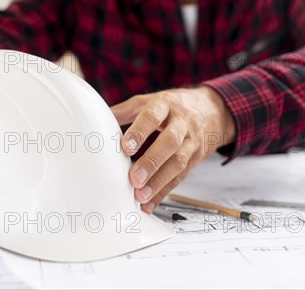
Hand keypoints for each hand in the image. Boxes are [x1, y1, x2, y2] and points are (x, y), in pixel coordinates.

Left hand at [111, 87, 234, 212]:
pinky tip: (150, 203)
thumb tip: (95, 121)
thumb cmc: (172, 107)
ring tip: (140, 195)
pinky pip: (181, 177)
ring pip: (179, 162)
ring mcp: (191, 141)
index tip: (126, 147)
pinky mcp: (195, 158)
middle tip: (134, 178)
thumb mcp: (149, 102)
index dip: (140, 131)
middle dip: (152, 161)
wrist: (209, 110)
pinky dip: (164, 191)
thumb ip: (124, 112)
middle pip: (170, 141)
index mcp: (165, 105)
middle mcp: (181, 123)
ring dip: (159, 181)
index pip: (153, 117)